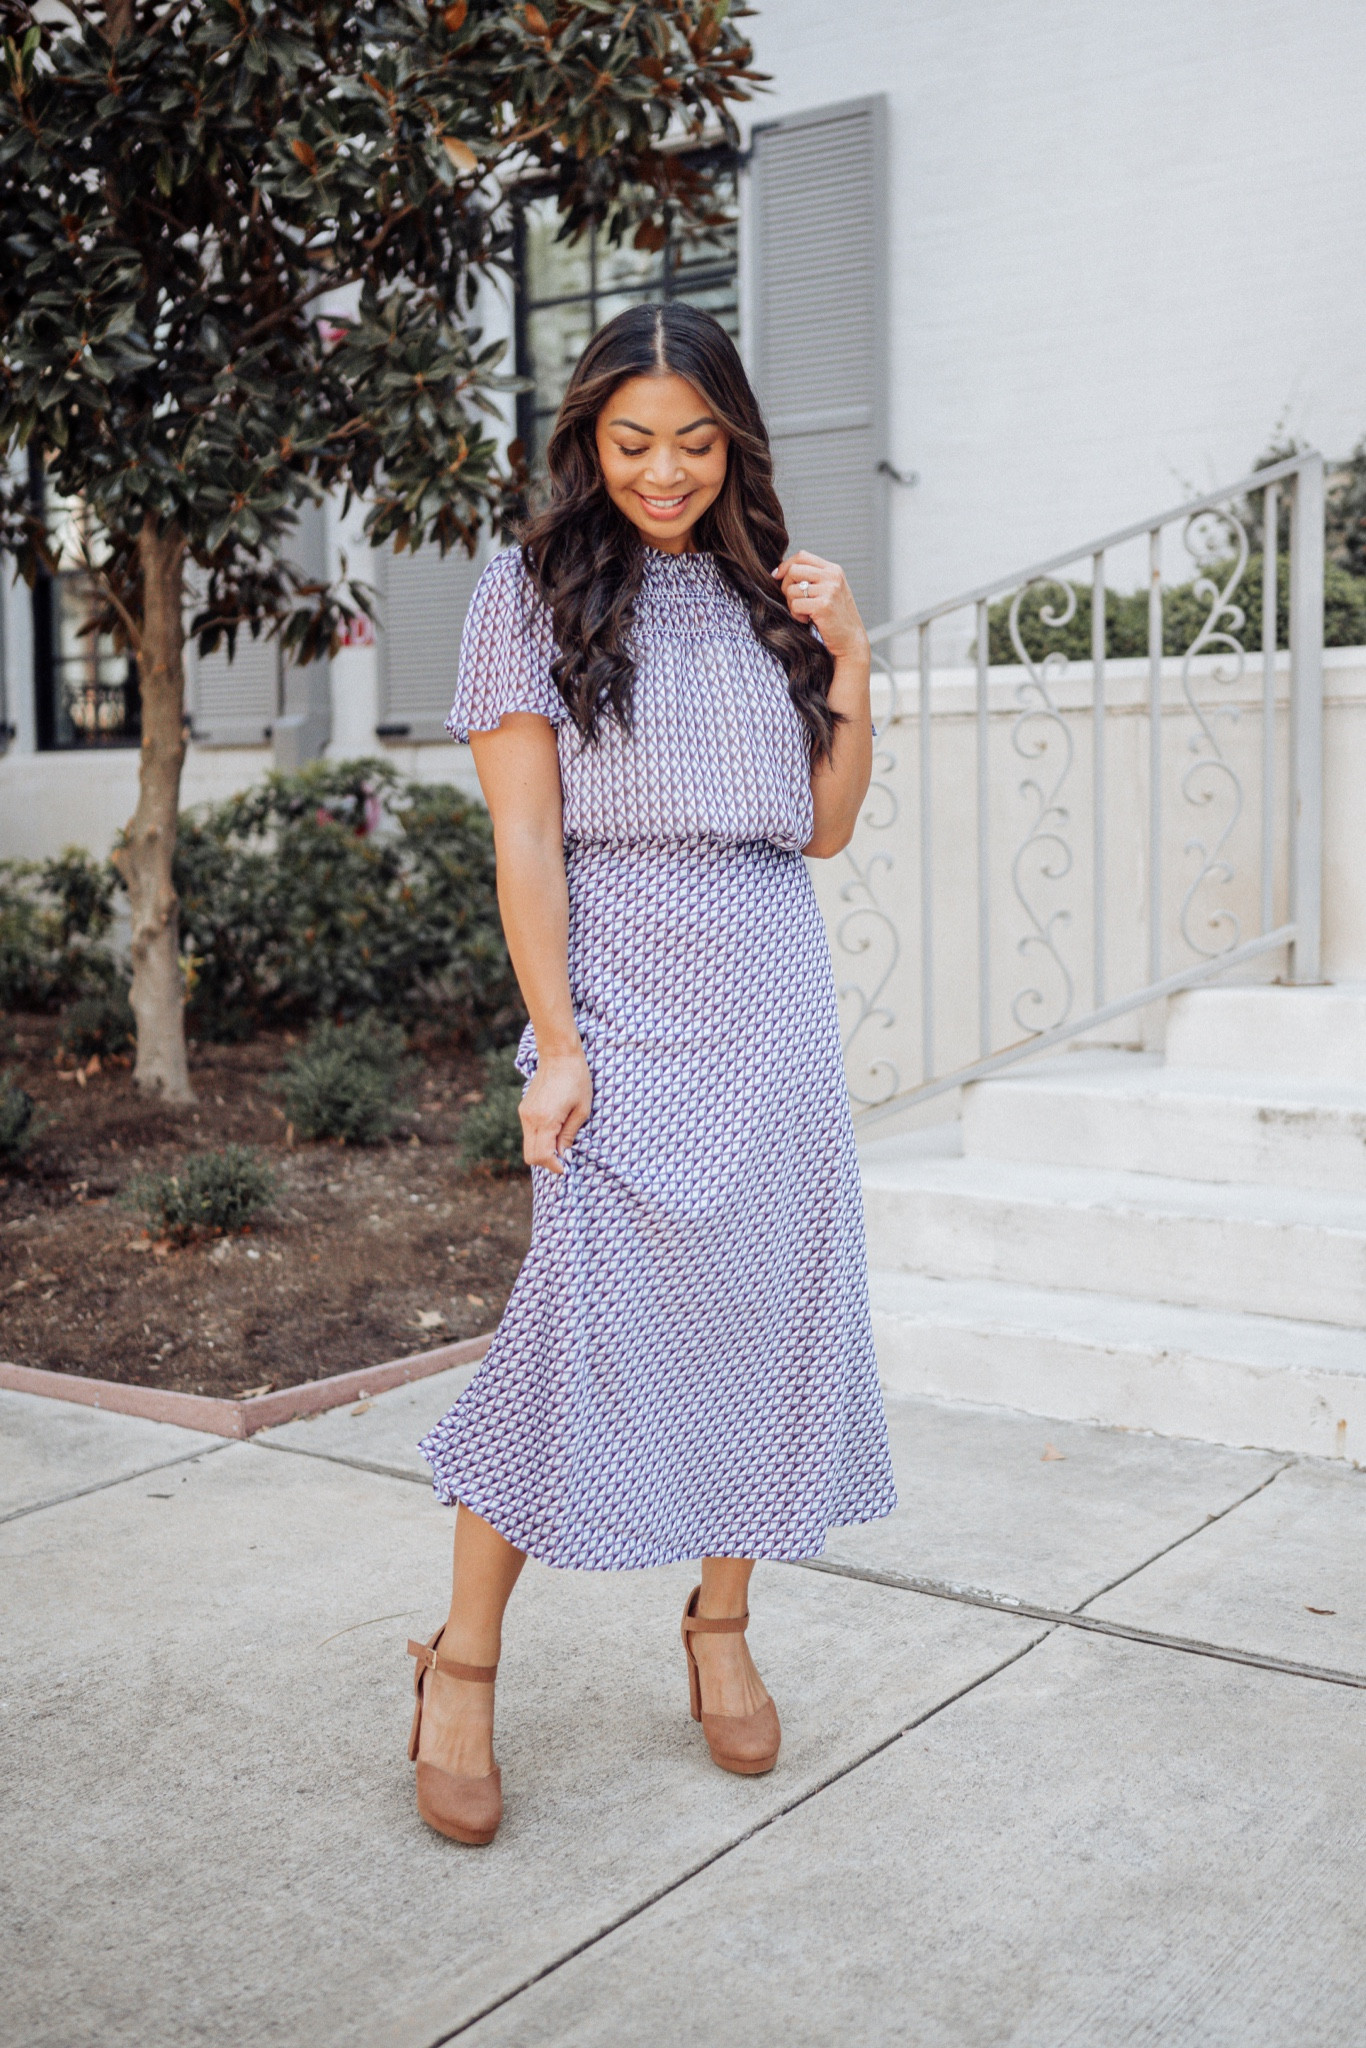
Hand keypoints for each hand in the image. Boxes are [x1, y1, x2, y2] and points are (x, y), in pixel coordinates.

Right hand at [519, 1048, 592, 1173]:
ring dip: (543, 1151)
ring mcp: (524, 1113)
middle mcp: (530, 1118)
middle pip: (530, 1155)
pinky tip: (554, 1132)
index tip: (566, 1167)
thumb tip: (564, 1155)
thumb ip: (570, 1135)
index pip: (542, 1155)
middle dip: (547, 1162)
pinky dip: (539, 1140)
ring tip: (561, 1145)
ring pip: (528, 1146)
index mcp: (546, 1119)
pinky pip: (529, 1133)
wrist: (558, 1055)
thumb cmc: (576, 1079)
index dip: (554, 1166)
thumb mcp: (582, 1109)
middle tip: (564, 1159)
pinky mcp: (524, 1109)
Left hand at [773, 552, 869, 661]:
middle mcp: (832, 577)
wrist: (851, 640)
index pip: (802, 556)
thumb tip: (781, 571)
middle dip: (785, 586)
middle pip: (794, 570)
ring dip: (791, 604)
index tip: (777, 577)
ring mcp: (829, 591)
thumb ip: (813, 578)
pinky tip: (807, 620)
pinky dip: (796, 615)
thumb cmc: (836, 617)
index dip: (785, 565)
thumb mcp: (830, 590)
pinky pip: (795, 605)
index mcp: (833, 570)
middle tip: (792, 601)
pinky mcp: (823, 606)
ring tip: (804, 613)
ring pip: (792, 590)